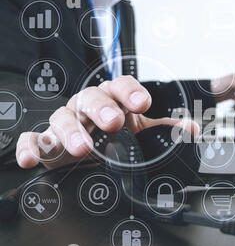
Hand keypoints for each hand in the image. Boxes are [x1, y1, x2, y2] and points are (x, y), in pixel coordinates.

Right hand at [16, 75, 198, 168]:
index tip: (144, 103)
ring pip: (62, 118)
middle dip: (102, 109)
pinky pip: (33, 139)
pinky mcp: (46, 141)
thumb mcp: (141, 132)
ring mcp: (65, 123)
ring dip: (72, 132)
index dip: (131, 92)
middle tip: (114, 122)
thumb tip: (192, 129)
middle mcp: (87, 106)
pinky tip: (31, 159)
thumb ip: (164, 129)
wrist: (90, 153)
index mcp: (113, 99)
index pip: (121, 86)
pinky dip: (30, 147)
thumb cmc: (115, 136)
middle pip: (91, 98)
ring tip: (83, 148)